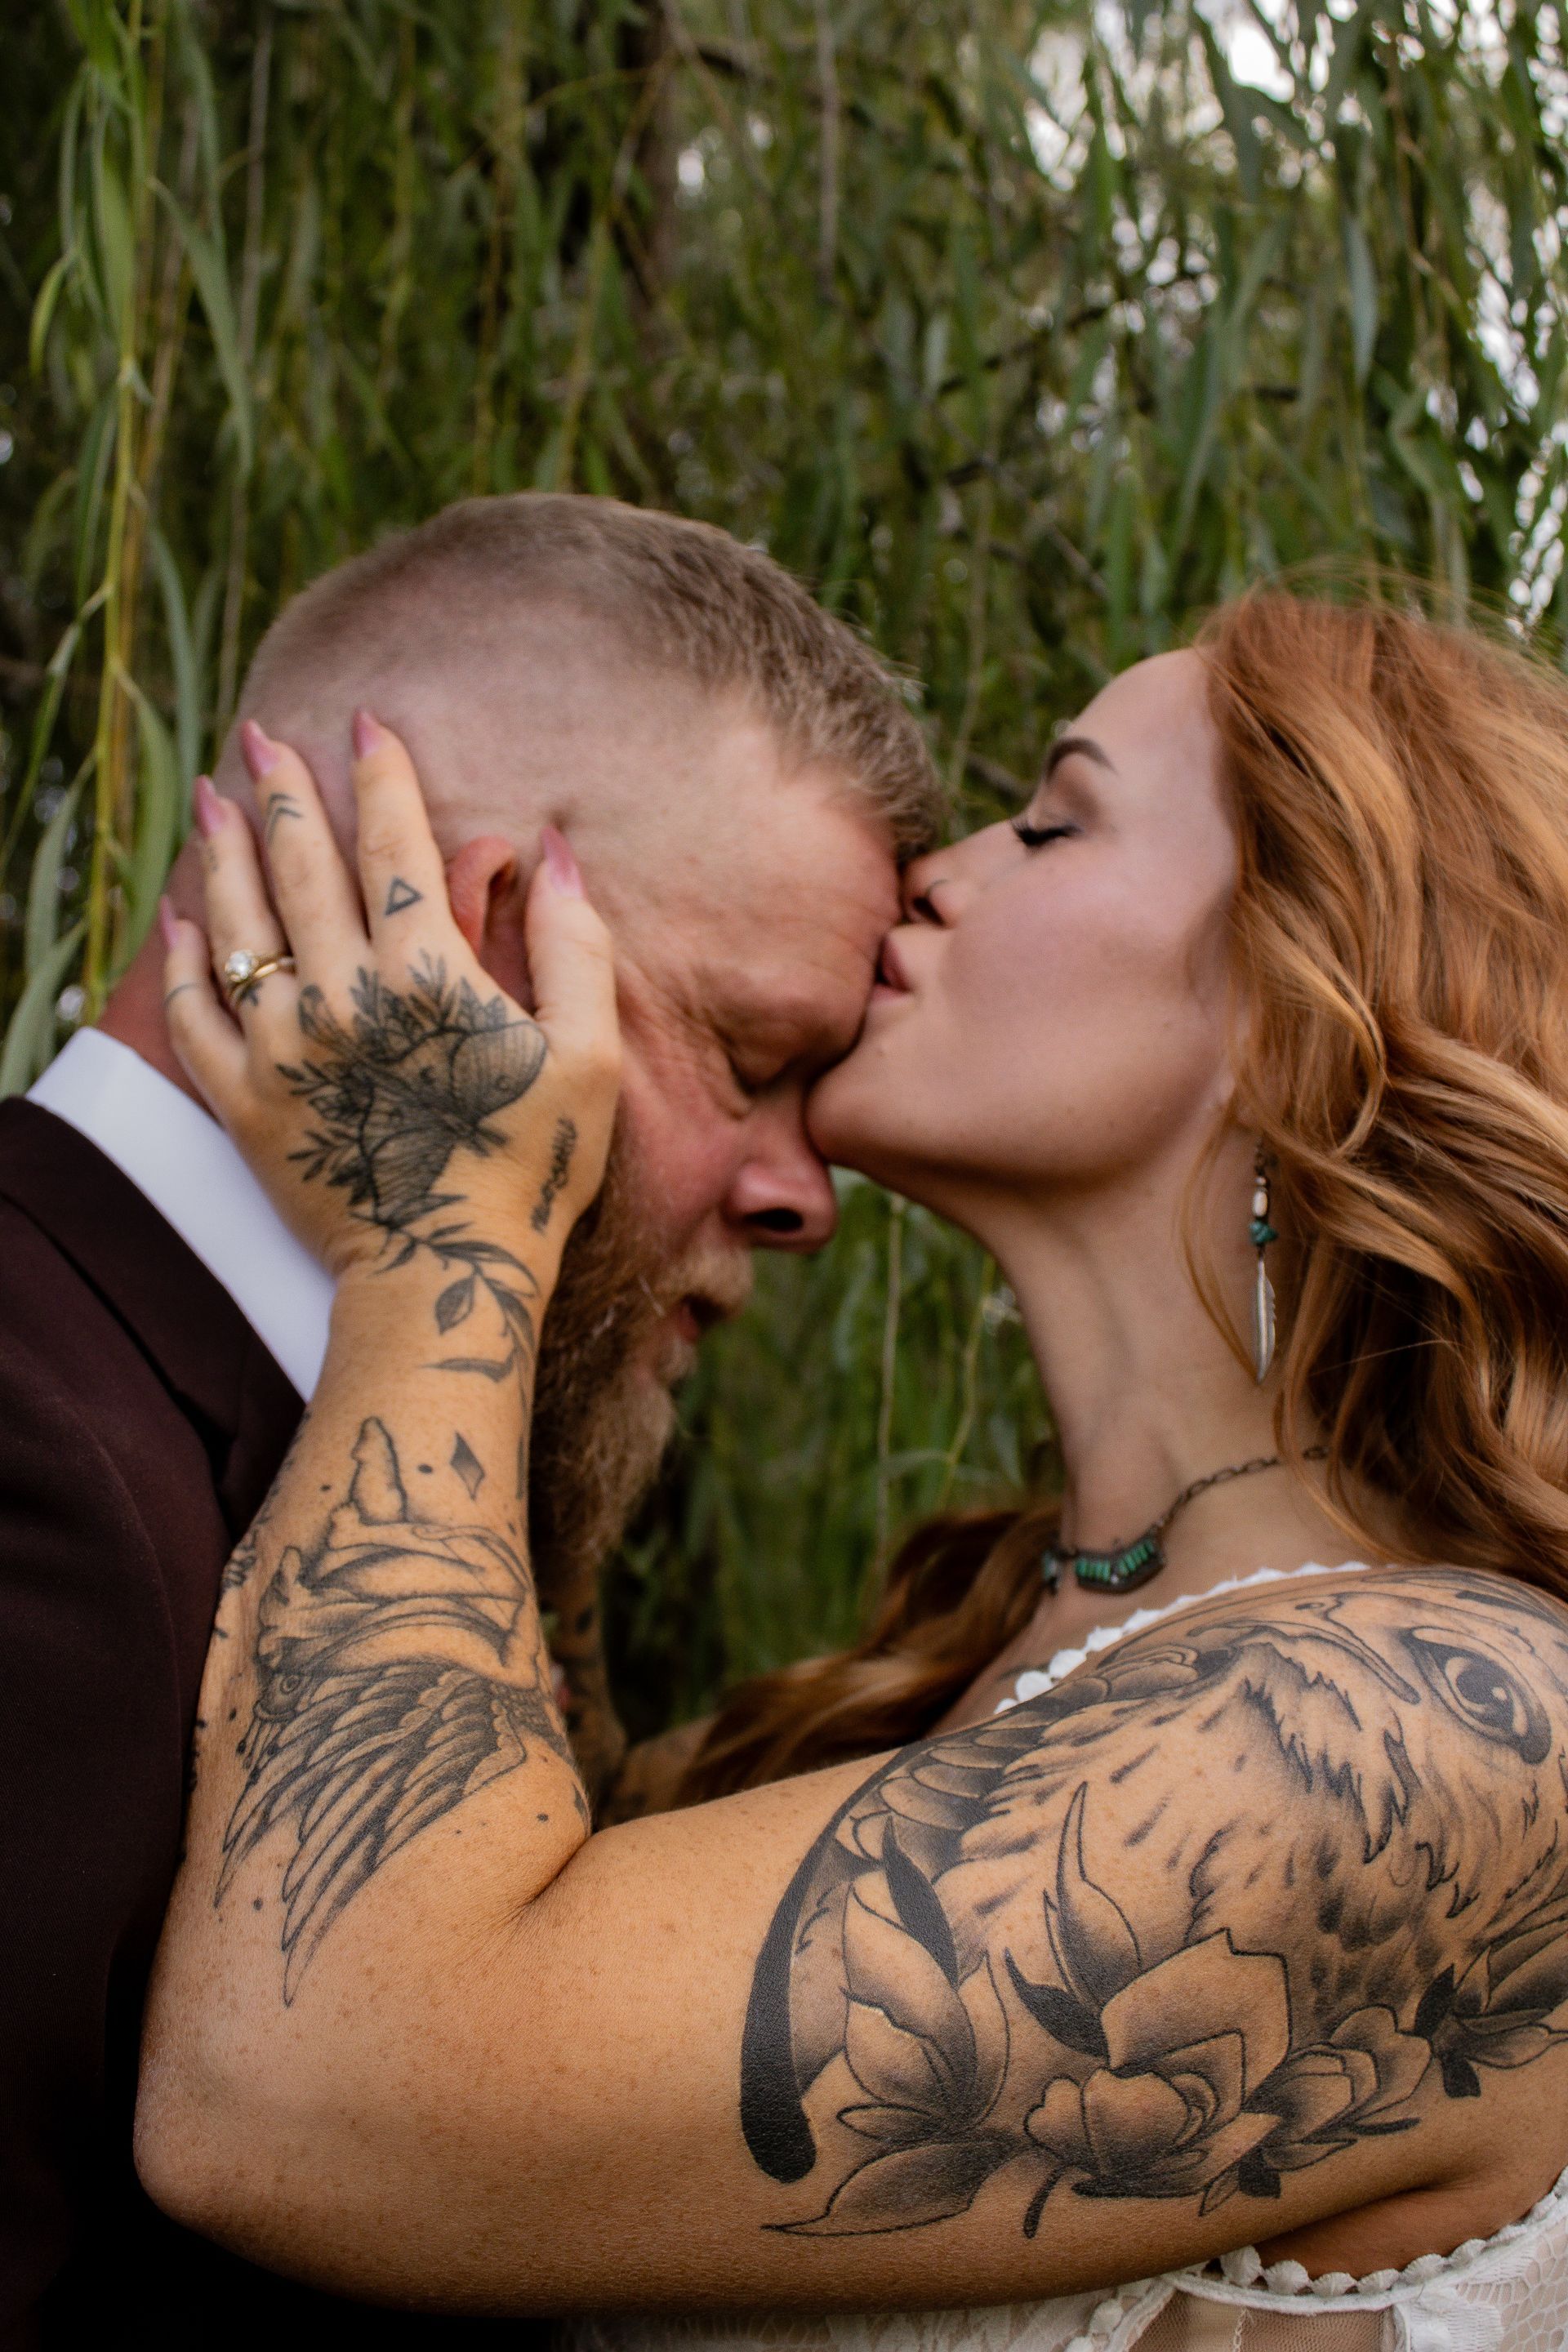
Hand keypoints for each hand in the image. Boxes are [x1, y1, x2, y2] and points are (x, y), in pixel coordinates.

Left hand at [161, 711, 619, 1290]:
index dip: (380, 774)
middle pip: (302, 866)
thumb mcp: (589, 1055)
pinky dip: (182, 957)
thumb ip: (575, 946)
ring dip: (224, 851)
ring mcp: (282, 1047)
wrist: (442, 1274)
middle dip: (283, 789)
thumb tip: (557, 853)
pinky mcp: (241, 1100)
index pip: (395, 845)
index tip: (366, 720)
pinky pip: (195, 1011)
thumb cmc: (531, 1168)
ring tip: (212, 799)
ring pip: (239, 924)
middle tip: (260, 734)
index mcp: (426, 973)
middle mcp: (342, 994)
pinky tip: (178, 918)